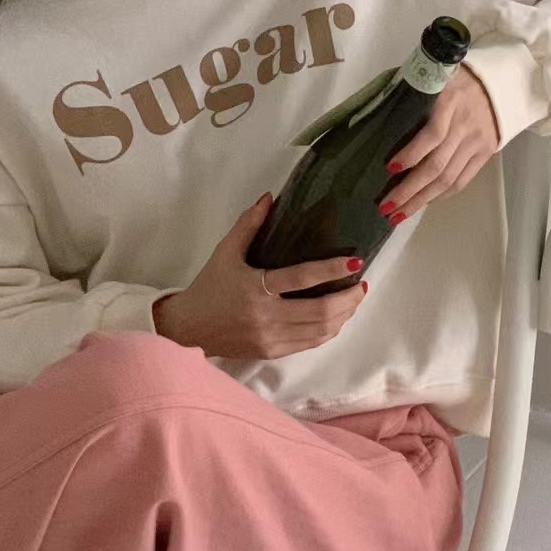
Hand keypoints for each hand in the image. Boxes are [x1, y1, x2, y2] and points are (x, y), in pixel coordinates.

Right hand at [154, 194, 367, 360]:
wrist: (188, 328)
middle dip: (348, 298)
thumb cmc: (209, 287)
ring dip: (344, 315)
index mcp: (255, 288)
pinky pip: (310, 344)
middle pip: (320, 311)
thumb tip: (269, 197)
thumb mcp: (225, 252)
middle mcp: (266, 316)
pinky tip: (337, 318)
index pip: (301, 278)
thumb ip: (248, 225)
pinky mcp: (272, 352)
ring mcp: (271, 338)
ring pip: (320, 331)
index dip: (331, 270)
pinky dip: (329, 330)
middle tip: (361, 284)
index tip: (355, 261)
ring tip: (355, 299)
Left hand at [380, 66, 499, 221]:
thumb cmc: (456, 77)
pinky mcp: (485, 154)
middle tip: (385, 207)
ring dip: (421, 200)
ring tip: (398, 215)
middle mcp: (464, 125)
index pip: (431, 135)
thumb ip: (412, 94)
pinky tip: (424, 203)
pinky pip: (462, 180)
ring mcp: (476, 142)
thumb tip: (377, 117)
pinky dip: (442, 195)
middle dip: (409, 190)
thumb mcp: (435, 76)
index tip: (388, 168)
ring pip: (448, 179)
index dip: (411, 154)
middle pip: (436, 166)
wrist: (503, 82)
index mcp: (449, 102)